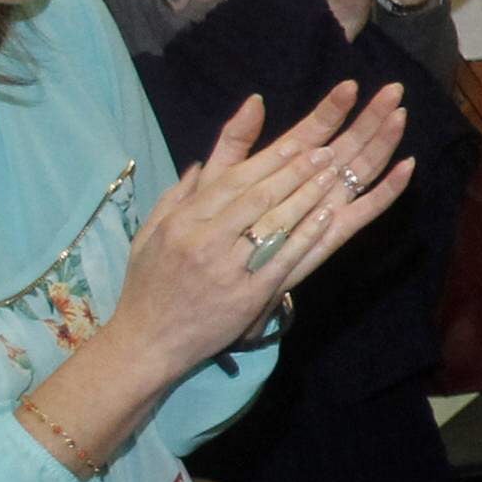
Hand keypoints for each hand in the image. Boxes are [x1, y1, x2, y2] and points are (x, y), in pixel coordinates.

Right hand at [112, 83, 419, 379]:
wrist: (145, 341)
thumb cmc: (149, 284)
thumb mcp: (152, 232)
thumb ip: (179, 195)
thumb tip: (203, 162)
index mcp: (183, 220)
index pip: (234, 179)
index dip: (272, 158)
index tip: (302, 139)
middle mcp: (204, 239)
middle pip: (259, 194)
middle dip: (297, 168)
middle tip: (328, 148)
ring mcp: (227, 268)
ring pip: (274, 221)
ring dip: (309, 192)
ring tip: (336, 168)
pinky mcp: (246, 296)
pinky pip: (283, 258)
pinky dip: (307, 232)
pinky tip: (331, 212)